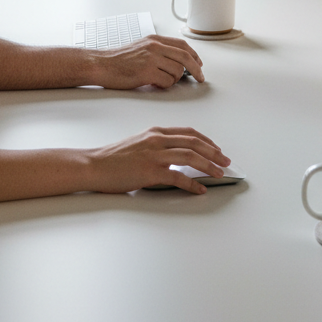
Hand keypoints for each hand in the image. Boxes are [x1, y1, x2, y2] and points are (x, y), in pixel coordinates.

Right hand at [85, 126, 230, 194]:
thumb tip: (176, 156)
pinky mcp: (150, 171)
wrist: (95, 165)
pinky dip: (193, 183)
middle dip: (214, 152)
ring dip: (209, 165)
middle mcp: (157, 140)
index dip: (206, 140)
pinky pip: (178, 177)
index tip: (216, 149)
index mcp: (155, 132)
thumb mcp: (138, 143)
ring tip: (220, 173)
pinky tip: (200, 189)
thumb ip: (157, 145)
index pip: (188, 132)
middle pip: (194, 142)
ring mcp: (154, 155)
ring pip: (190, 156)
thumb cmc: (113, 158)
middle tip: (226, 161)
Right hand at [91, 35, 203, 89]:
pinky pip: (167, 81)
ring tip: (162, 81)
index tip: (199, 64)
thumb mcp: (141, 47)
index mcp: (154, 40)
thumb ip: (158, 51)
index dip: (194, 55)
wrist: (102, 64)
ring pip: (177, 71)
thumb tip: (177, 62)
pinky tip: (155, 84)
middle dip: (196, 69)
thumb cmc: (118, 60)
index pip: (182, 45)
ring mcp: (151, 58)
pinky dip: (165, 86)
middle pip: (185, 57)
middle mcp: (155, 46)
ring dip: (174, 80)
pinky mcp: (147, 72)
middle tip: (200, 78)